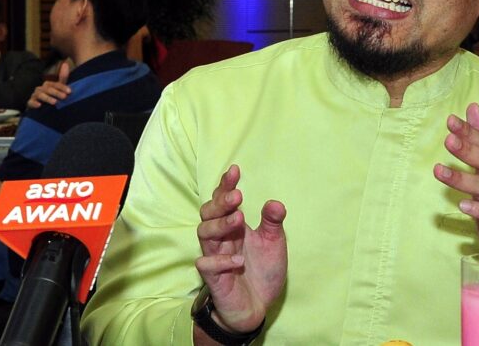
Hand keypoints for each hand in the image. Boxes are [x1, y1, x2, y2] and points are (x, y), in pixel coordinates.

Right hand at [27, 61, 70, 107]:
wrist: (42, 107)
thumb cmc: (52, 96)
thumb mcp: (59, 87)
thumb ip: (63, 77)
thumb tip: (66, 63)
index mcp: (48, 85)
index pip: (55, 84)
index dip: (63, 87)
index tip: (70, 91)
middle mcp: (41, 89)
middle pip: (48, 89)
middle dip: (57, 93)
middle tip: (64, 97)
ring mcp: (35, 95)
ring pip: (40, 95)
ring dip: (47, 98)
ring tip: (55, 102)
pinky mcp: (30, 102)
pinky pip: (30, 102)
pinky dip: (34, 103)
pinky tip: (39, 105)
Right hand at [195, 165, 286, 334]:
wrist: (257, 306)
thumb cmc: (262, 271)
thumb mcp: (274, 243)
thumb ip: (273, 223)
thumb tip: (274, 203)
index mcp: (234, 225)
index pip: (223, 200)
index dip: (225, 185)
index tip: (235, 170)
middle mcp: (221, 238)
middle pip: (208, 213)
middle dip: (221, 202)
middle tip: (238, 196)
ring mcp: (215, 256)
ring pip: (204, 233)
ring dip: (219, 224)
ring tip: (239, 220)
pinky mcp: (214, 278)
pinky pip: (206, 264)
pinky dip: (220, 260)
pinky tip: (238, 260)